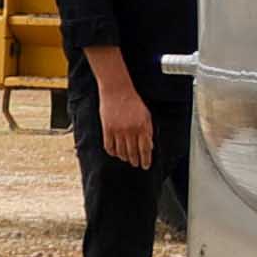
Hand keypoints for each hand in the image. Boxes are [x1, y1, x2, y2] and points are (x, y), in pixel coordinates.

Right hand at [88, 54, 153, 171]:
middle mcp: (130, 130)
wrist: (117, 90)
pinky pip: (109, 146)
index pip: (145, 149)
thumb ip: (148, 131)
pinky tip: (116, 153)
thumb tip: (150, 146)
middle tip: (136, 164)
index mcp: (142, 127)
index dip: (146, 160)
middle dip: (135, 161)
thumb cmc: (133, 101)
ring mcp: (117, 130)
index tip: (146, 165)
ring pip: (121, 151)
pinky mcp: (107, 129)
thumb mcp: (146, 115)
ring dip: (125, 157)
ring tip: (127, 159)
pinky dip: (112, 152)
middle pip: (133, 152)